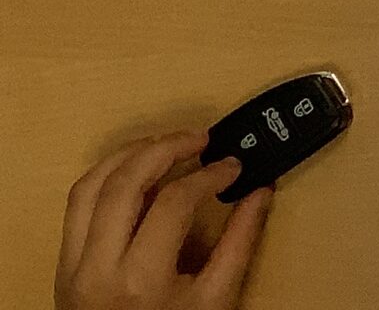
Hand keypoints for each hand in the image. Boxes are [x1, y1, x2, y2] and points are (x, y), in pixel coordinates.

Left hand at [57, 131, 269, 309]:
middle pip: (124, 183)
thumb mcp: (215, 301)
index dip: (210, 174)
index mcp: (140, 279)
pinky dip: (105, 177)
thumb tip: (261, 192)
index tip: (233, 167)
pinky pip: (76, 205)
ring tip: (165, 144)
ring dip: (129, 154)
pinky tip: (134, 169)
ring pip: (90, 186)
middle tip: (200, 138)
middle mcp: (98, 267)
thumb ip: (240, 244)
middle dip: (166, 147)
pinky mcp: (63, 264)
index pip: (174, 201)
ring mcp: (73, 265)